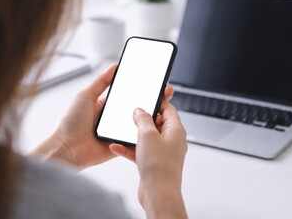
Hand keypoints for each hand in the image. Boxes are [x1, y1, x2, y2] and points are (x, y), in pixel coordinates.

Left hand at [31, 64, 174, 169]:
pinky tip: (154, 126)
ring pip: (141, 122)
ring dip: (153, 116)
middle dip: (154, 99)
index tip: (155, 80)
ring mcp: (120, 130)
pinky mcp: (122, 143)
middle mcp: (116, 116)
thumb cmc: (71, 122)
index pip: (130, 93)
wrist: (67, 148)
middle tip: (166, 92)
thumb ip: (100, 82)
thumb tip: (114, 66)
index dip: (143, 87)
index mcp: (109, 104)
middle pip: (139, 107)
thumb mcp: (85, 96)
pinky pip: (137, 138)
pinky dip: (146, 133)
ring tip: (164, 107)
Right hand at [110, 101, 187, 217]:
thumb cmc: (159, 167)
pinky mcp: (153, 163)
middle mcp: (171, 141)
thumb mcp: (148, 135)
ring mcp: (162, 152)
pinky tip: (116, 147)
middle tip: (130, 115)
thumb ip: (143, 119)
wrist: (158, 194)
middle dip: (142, 119)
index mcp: (176, 131)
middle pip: (157, 123)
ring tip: (121, 131)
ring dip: (132, 135)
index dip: (158, 102)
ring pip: (146, 138)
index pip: (169, 110)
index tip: (146, 98)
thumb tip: (140, 111)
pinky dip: (129, 148)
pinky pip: (140, 151)